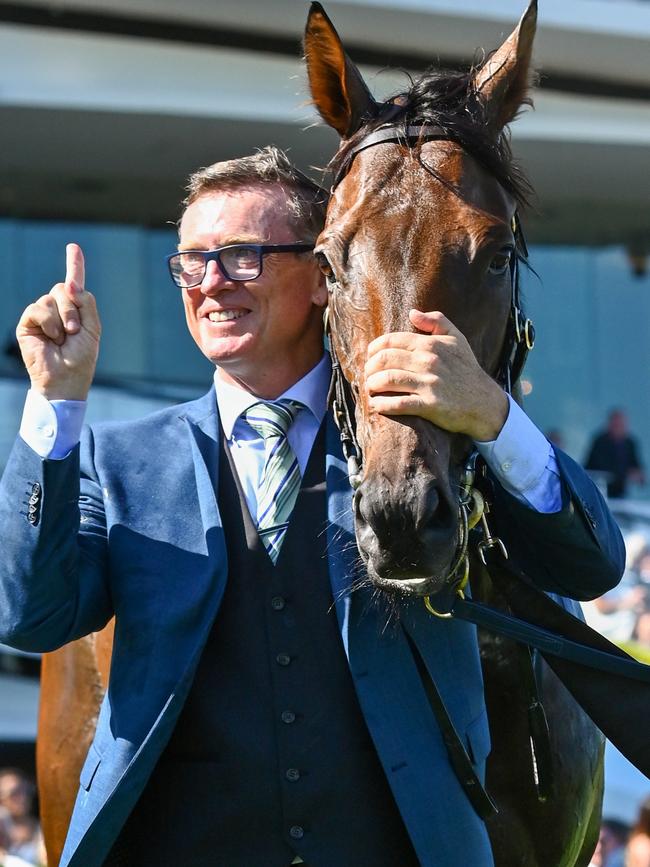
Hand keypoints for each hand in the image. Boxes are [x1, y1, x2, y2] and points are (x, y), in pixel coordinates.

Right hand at [16, 244, 100, 399]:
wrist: (66, 378)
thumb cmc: (81, 358)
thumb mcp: (92, 328)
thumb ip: (86, 303)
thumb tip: (69, 283)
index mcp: (76, 311)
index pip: (74, 284)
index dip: (74, 265)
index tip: (73, 247)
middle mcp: (57, 310)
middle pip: (64, 287)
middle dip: (73, 307)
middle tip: (75, 330)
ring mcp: (42, 316)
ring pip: (51, 297)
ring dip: (63, 318)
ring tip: (64, 338)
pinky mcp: (28, 323)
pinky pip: (38, 308)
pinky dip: (49, 322)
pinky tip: (52, 338)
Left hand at [364, 308, 508, 441]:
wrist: (484, 402)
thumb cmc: (467, 369)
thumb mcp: (457, 339)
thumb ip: (436, 321)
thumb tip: (412, 313)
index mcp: (430, 344)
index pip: (390, 341)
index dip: (373, 350)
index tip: (370, 358)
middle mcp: (428, 361)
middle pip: (384, 359)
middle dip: (369, 368)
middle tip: (368, 375)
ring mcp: (429, 383)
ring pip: (388, 380)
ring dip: (372, 385)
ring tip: (370, 389)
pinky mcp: (430, 405)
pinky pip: (399, 404)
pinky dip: (382, 405)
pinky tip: (376, 405)